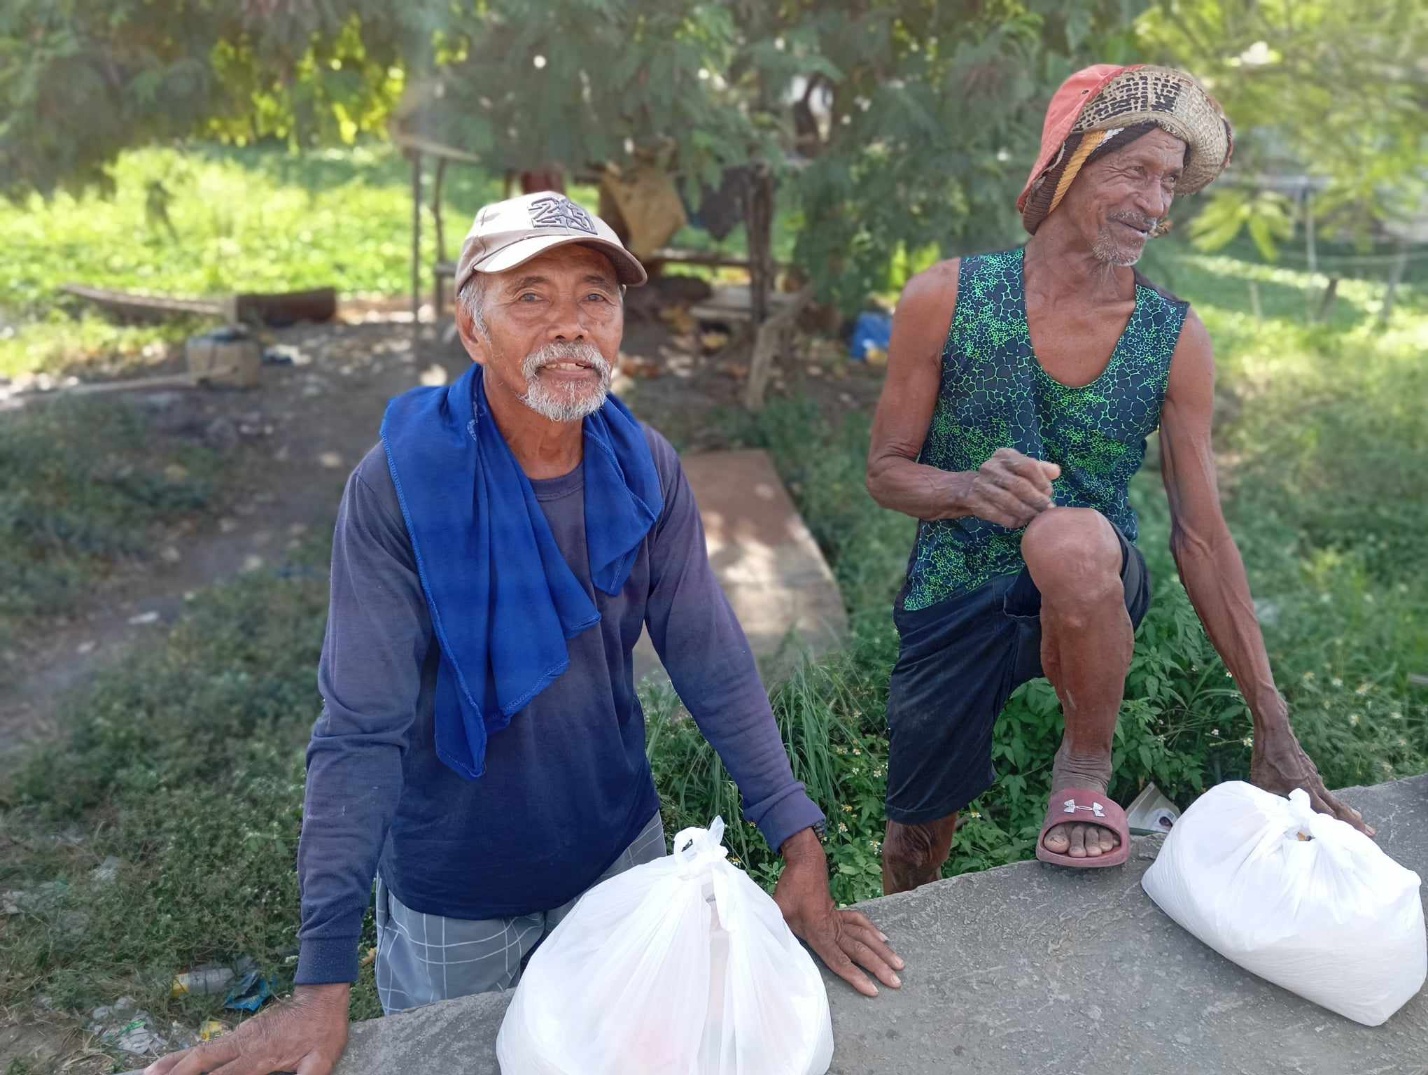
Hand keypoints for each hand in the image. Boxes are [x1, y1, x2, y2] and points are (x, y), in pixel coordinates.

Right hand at [144, 982, 349, 1074]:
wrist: (322, 996)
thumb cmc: (324, 1031)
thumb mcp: (322, 1060)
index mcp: (262, 1056)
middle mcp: (243, 1045)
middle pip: (202, 1062)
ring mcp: (238, 1037)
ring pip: (198, 1052)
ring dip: (171, 1065)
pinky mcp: (238, 1033)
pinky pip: (205, 1046)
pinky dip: (181, 1056)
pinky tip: (165, 1064)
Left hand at [773, 829, 903, 996]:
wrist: (806, 862)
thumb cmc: (790, 888)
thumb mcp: (778, 911)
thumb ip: (779, 931)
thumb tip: (773, 948)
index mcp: (818, 932)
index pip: (839, 960)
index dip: (855, 977)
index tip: (873, 990)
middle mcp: (833, 928)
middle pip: (859, 951)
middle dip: (879, 968)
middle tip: (897, 983)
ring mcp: (839, 919)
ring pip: (865, 937)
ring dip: (883, 952)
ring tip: (899, 965)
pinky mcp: (839, 911)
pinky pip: (860, 922)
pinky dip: (873, 931)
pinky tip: (884, 940)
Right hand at [961, 448, 1059, 528]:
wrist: (970, 488)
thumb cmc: (1004, 477)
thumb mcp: (1021, 468)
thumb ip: (1041, 469)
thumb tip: (1056, 472)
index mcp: (1004, 455)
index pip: (1028, 466)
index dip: (1042, 481)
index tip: (1049, 492)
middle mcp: (990, 467)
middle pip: (1019, 485)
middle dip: (1036, 500)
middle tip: (1047, 509)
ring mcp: (980, 484)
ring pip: (1008, 501)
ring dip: (1026, 512)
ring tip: (1035, 517)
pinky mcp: (974, 501)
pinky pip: (997, 514)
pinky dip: (1011, 520)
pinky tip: (1020, 522)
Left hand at [1251, 729, 1374, 836]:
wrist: (1276, 731)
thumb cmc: (1268, 757)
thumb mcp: (1262, 784)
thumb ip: (1268, 802)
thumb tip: (1266, 820)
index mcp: (1306, 791)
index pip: (1325, 816)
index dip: (1336, 829)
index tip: (1348, 842)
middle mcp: (1316, 786)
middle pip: (1338, 808)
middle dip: (1354, 823)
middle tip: (1370, 834)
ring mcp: (1315, 778)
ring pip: (1334, 799)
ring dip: (1348, 812)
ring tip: (1361, 821)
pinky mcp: (1311, 772)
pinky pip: (1326, 791)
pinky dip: (1334, 800)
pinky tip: (1336, 805)